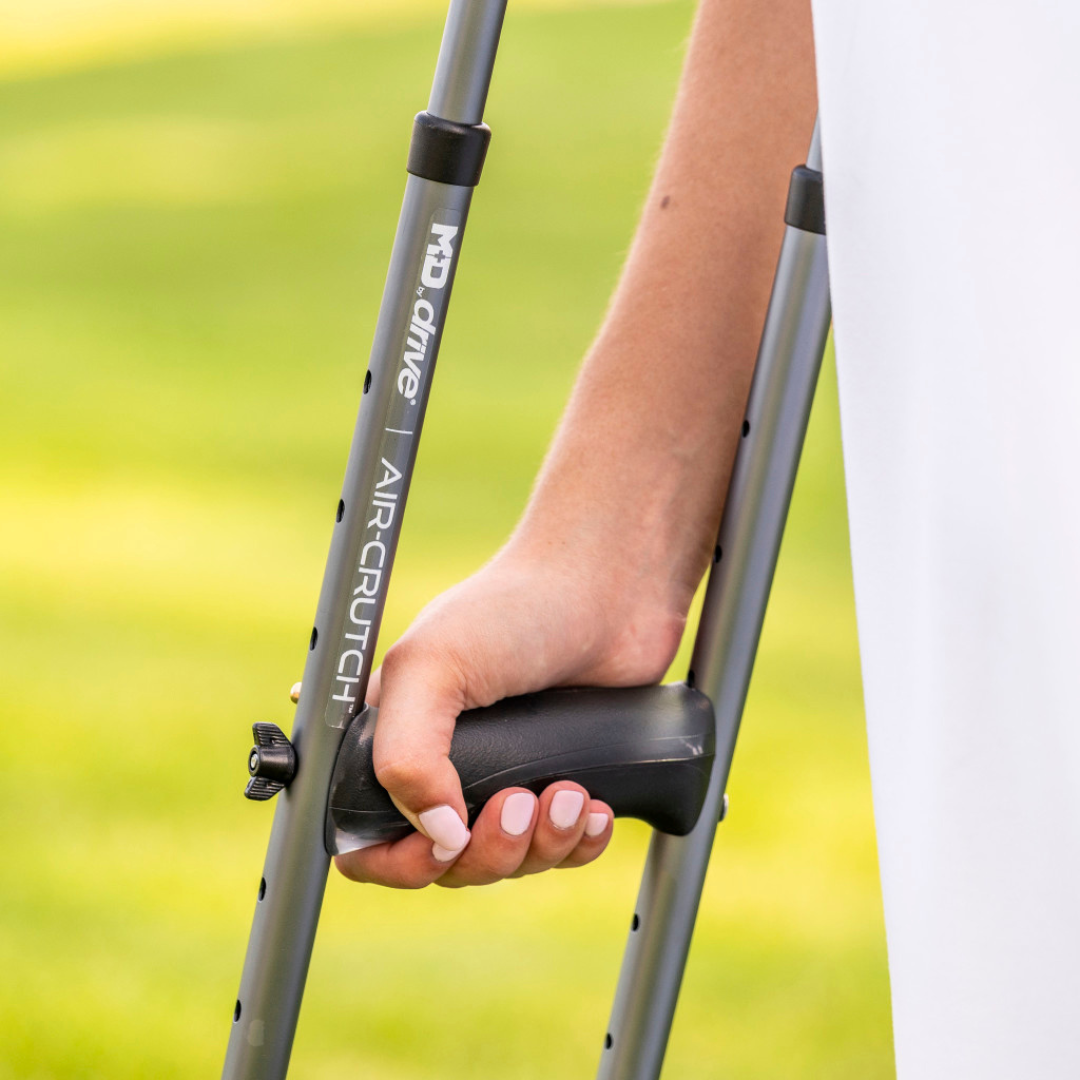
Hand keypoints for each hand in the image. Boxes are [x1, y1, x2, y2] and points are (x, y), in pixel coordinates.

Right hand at [334, 548, 684, 887]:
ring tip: (571, 793)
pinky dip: (579, 843)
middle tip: (523, 800)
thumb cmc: (515, 609)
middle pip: (447, 864)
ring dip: (542, 845)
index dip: (400, 862)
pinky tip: (596, 811)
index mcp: (395, 740)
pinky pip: (562, 850)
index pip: (368, 842)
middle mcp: (446, 766)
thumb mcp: (433, 666)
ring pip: (509, 863)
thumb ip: (406, 755)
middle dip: (490, 850)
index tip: (446, 842)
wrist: (609, 586)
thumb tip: (439, 837)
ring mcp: (506, 776)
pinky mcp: (562, 781)